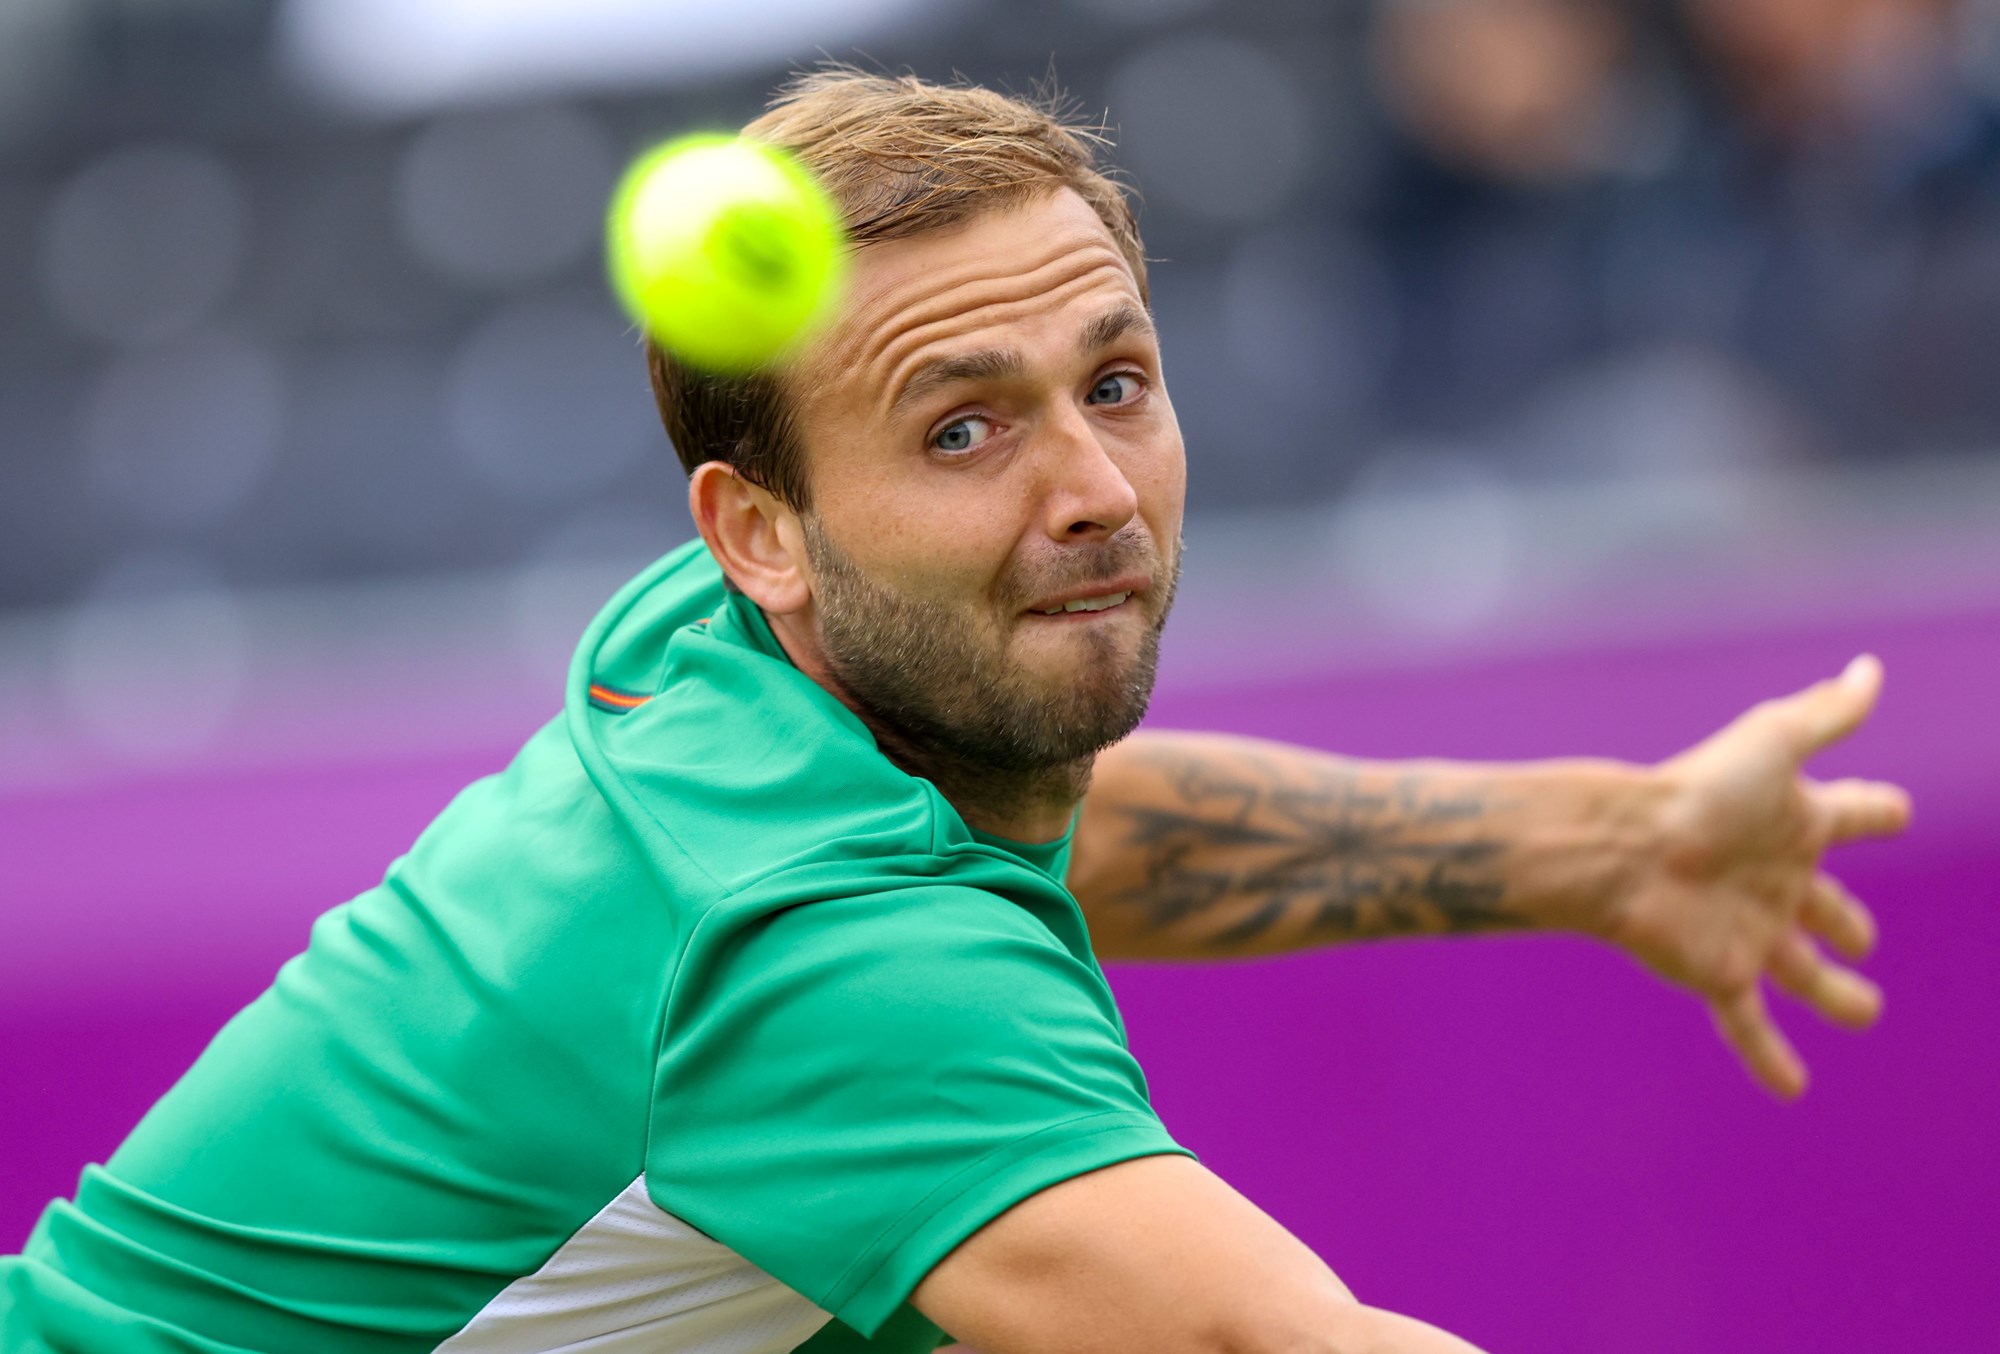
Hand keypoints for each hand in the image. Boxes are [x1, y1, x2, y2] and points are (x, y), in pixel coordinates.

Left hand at [1601, 655, 1910, 1097]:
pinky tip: (1793, 1090)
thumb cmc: (1700, 791)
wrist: (1624, 846)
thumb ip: (1828, 713)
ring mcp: (1750, 930)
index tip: (1893, 811)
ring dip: (1836, 994)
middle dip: (1848, 921)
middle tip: (1862, 938)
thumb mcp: (1774, 742)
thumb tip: (1870, 669)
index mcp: (1794, 822)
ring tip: (1862, 1010)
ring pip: (1804, 972)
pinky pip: (1750, 1026)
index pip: (1853, 813)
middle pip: (1826, 906)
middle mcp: (1775, 878)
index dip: (1876, 810)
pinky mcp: (1719, 972)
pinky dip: (1770, 1059)